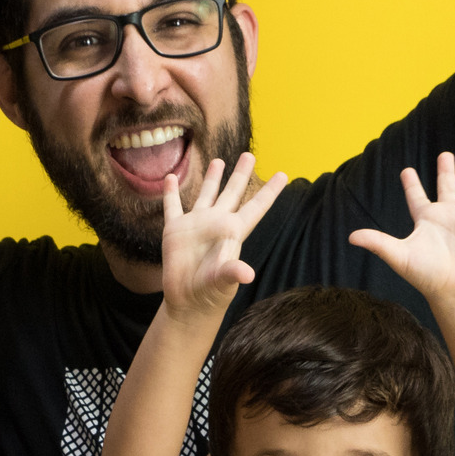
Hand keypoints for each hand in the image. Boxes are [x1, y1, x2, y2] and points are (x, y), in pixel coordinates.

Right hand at [158, 154, 286, 322]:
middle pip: (233, 193)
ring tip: (219, 160)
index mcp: (233, 231)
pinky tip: (170, 178)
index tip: (283, 174)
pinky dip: (171, 192)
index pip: (255, 207)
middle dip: (241, 174)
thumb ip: (232, 272)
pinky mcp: (175, 230)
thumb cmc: (210, 293)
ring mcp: (195, 225)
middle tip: (250, 154)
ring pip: (206, 195)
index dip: (269, 191)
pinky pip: (172, 206)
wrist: (186, 301)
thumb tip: (248, 274)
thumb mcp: (223, 281)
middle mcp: (216, 224)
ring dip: (212, 178)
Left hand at [349, 153, 454, 306]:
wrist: (454, 290)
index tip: (406, 170)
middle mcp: (448, 217)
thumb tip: (351, 236)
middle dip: (445, 171)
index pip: (416, 197)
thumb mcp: (398, 255)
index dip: (411, 184)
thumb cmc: (426, 275)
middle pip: (447, 188)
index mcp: (426, 220)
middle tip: (445, 155)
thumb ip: (377, 242)